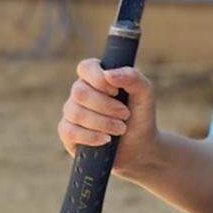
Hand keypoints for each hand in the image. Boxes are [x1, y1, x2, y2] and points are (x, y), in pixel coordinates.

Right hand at [57, 60, 158, 176]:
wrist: (140, 145)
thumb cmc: (140, 115)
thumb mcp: (145, 93)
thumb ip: (132, 77)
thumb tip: (109, 74)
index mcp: (96, 77)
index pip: (86, 67)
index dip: (98, 79)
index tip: (116, 91)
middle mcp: (80, 92)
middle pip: (80, 92)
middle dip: (106, 105)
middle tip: (125, 115)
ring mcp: (71, 112)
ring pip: (75, 113)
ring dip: (103, 122)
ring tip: (121, 129)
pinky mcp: (68, 133)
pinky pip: (70, 132)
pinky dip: (91, 136)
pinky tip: (106, 140)